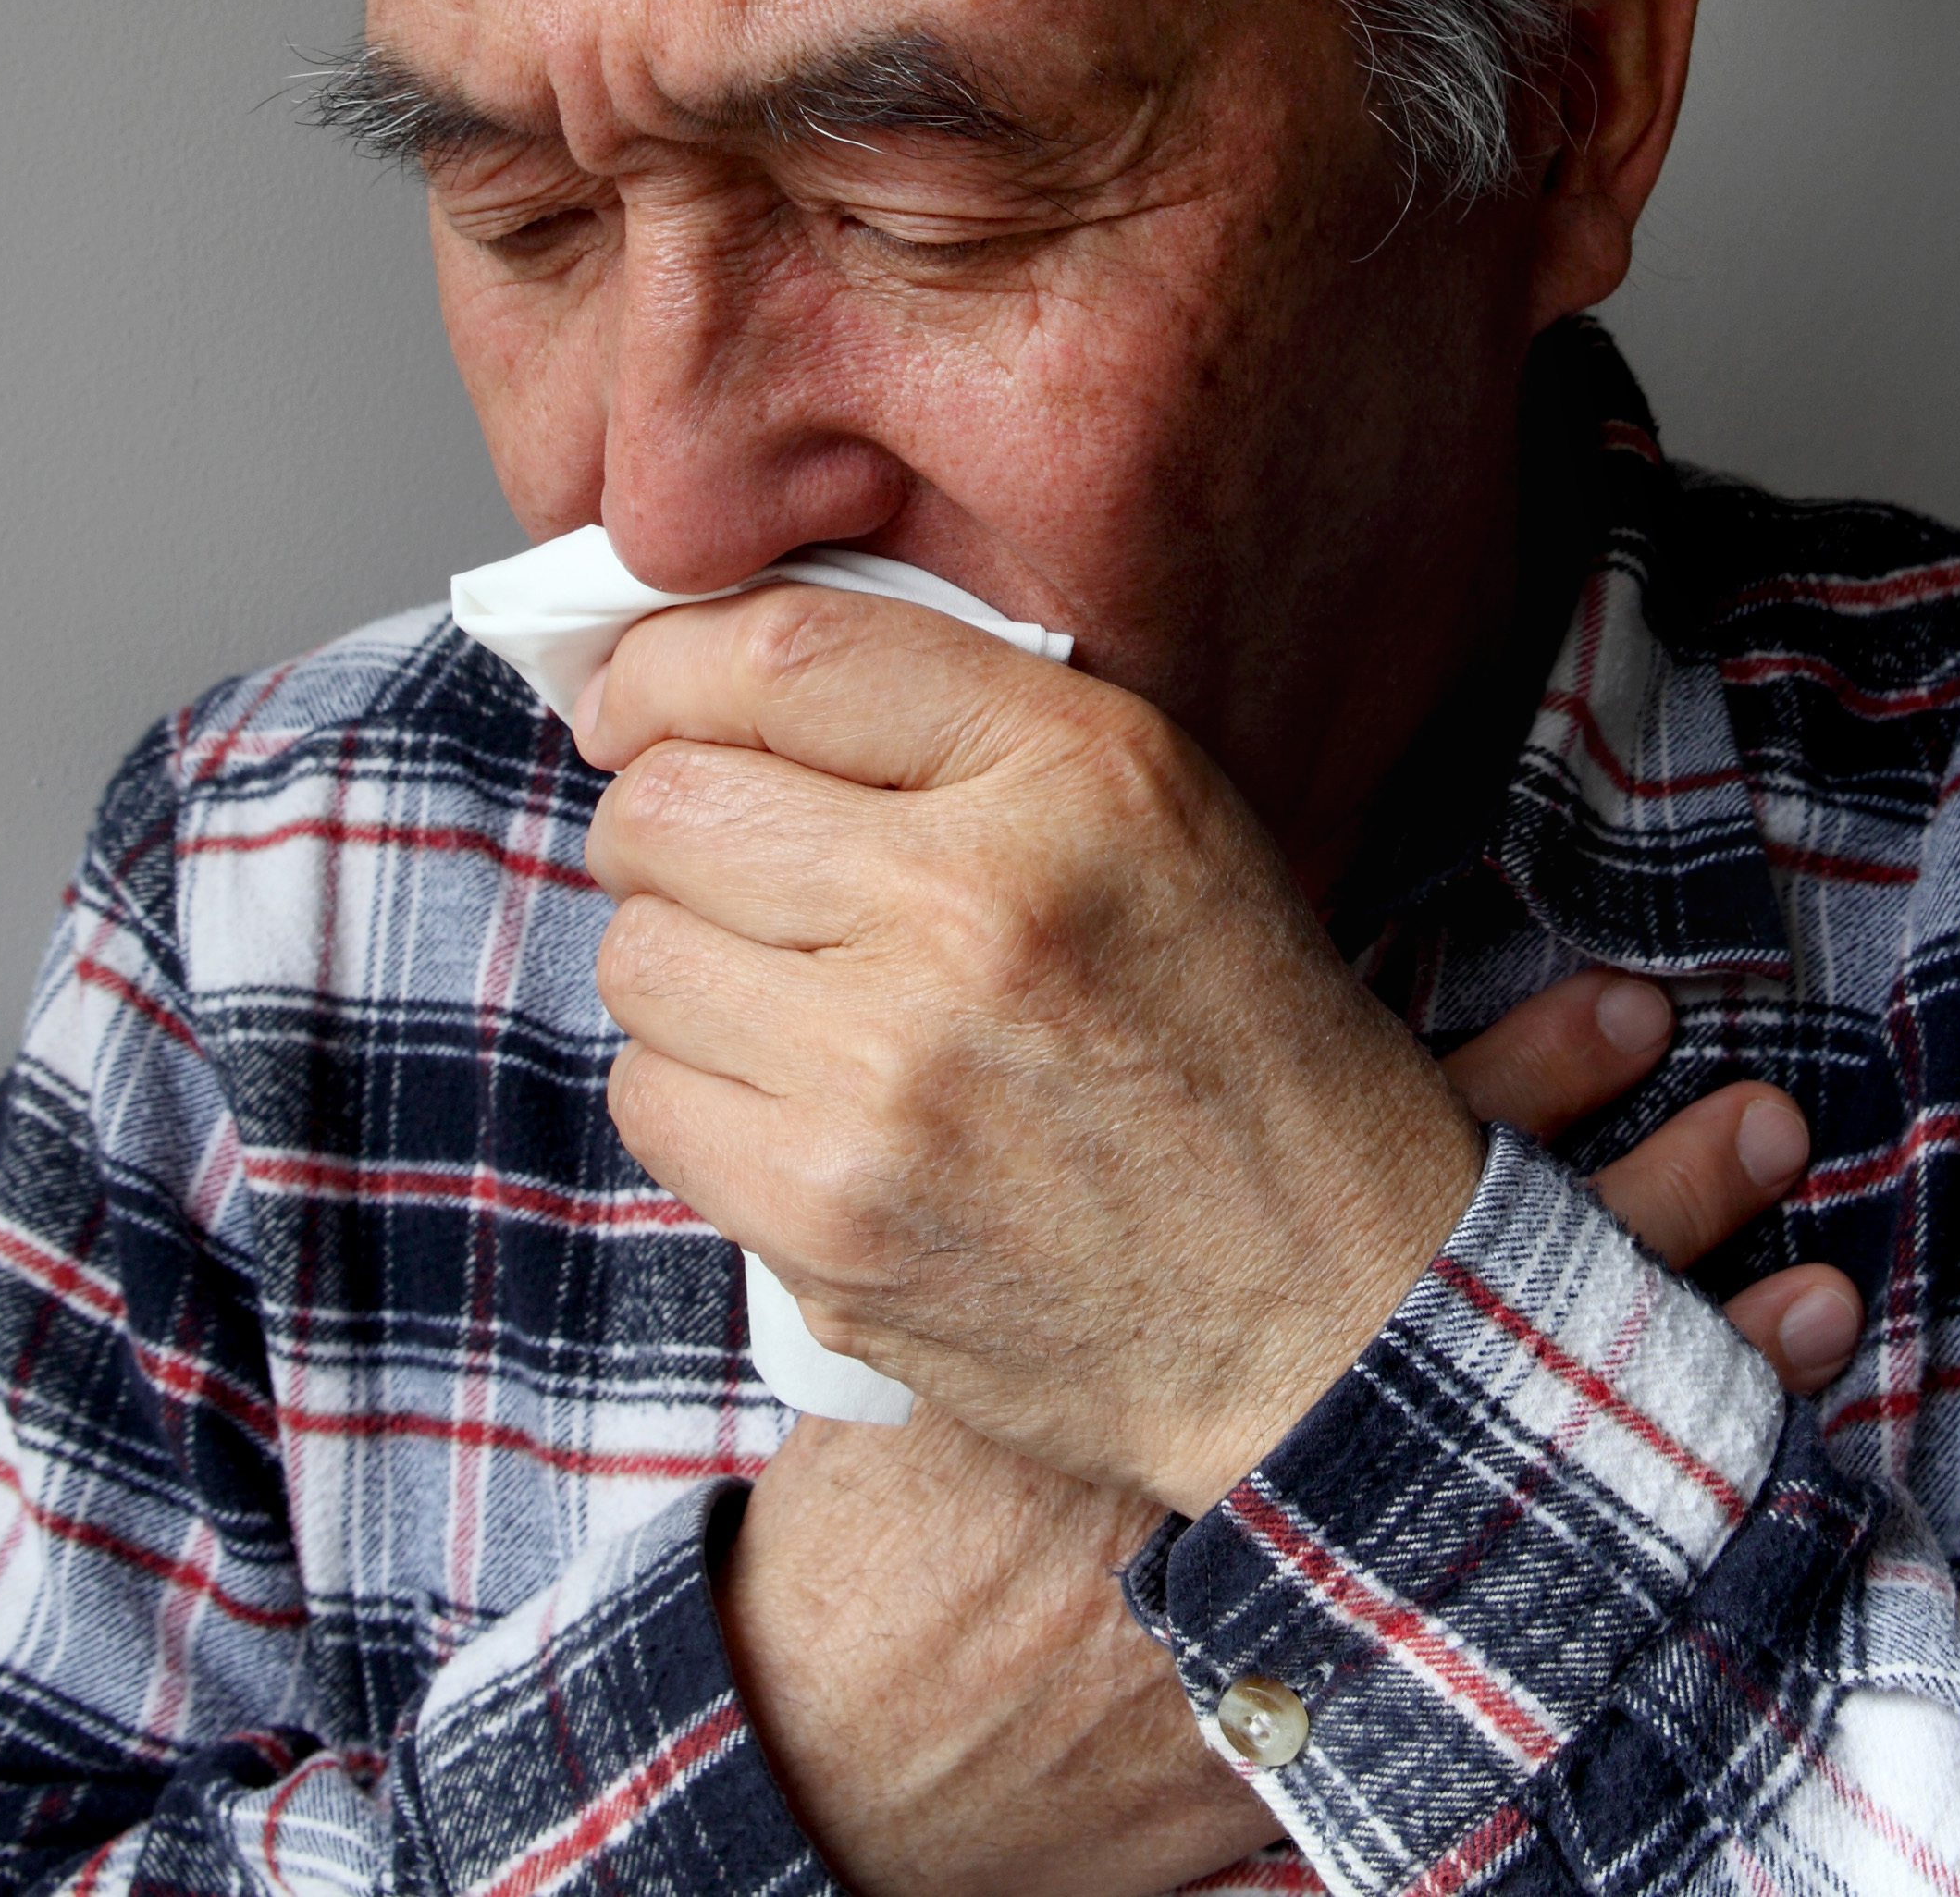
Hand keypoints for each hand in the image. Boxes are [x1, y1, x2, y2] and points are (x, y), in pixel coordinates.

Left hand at [583, 586, 1489, 1513]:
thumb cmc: (1228, 1040)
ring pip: (637, 953)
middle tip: (728, 865)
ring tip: (795, 999)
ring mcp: (887, 1071)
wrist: (1322, 1303)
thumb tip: (701, 683)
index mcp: (1071, 774)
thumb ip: (961, 722)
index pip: (781, 655)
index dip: (665, 669)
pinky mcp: (826, 1216)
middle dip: (666, 824)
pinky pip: (649, 1098)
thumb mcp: (1158, 814)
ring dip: (686, 967)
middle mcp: (973, 903)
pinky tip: (803, 1105)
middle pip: (670, 805)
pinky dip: (699, 1095)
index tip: (637, 703)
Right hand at [713, 968, 1854, 1896]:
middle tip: (1763, 1111)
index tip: (1632, 1008)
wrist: (860, 1742)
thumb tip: (1131, 1003)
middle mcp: (1286, 1451)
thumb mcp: (945, 1322)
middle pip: (1508, 1307)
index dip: (1521, 1087)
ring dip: (1695, 1361)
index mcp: (1189, 1331)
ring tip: (1821, 1285)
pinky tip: (1754, 1492)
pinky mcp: (1360, 1688)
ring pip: (1559, 1456)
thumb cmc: (890, 1515)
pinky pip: (1551, 1600)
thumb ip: (1043, 1194)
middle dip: (1651, 1210)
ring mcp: (1332, 1582)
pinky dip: (1654, 1531)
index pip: (1392, 1174)